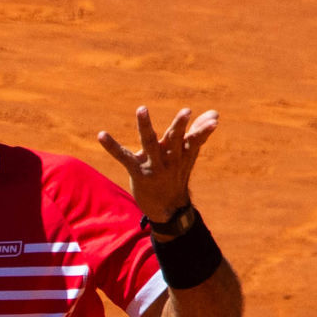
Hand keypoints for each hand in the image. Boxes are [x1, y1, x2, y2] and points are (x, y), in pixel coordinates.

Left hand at [97, 107, 217, 222]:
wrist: (167, 207)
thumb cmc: (177, 174)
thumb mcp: (189, 154)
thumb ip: (199, 133)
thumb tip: (215, 112)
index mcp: (182, 152)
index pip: (195, 139)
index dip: (203, 130)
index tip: (214, 119)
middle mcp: (169, 159)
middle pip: (175, 140)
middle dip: (180, 126)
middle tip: (186, 111)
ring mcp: (154, 166)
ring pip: (150, 144)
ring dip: (146, 126)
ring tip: (142, 109)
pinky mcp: (138, 172)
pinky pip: (124, 157)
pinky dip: (112, 146)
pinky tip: (101, 134)